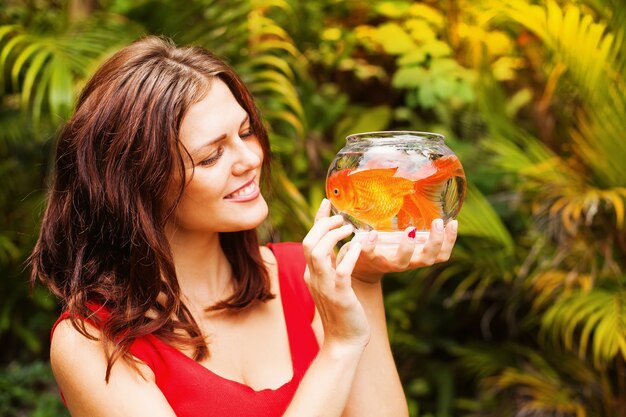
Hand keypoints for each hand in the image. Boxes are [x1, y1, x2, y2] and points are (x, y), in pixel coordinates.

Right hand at [302, 199, 369, 348]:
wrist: (344, 343)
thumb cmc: (343, 313)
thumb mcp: (335, 284)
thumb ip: (335, 265)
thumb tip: (343, 246)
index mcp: (312, 273)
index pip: (309, 239)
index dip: (318, 218)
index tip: (328, 202)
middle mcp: (313, 277)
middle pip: (309, 241)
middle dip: (324, 224)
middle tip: (343, 218)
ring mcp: (324, 286)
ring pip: (317, 252)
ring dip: (333, 236)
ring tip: (350, 228)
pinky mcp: (339, 296)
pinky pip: (340, 270)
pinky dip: (349, 255)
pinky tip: (359, 245)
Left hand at [339, 218, 458, 283]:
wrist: (357, 266)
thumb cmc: (384, 248)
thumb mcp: (401, 238)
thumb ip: (412, 227)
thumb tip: (423, 196)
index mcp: (417, 256)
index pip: (441, 254)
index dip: (450, 241)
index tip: (453, 222)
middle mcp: (406, 262)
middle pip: (428, 259)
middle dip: (436, 242)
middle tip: (438, 222)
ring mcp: (387, 262)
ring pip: (403, 261)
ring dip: (408, 247)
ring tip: (410, 230)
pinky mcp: (368, 260)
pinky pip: (371, 255)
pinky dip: (372, 246)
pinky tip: (373, 233)